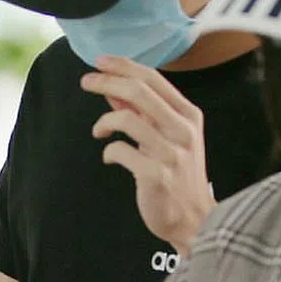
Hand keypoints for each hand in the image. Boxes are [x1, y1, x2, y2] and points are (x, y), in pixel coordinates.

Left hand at [80, 55, 215, 256]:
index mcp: (189, 115)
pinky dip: (108, 151)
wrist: (194, 220)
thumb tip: (113, 89)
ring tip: (99, 131)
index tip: (99, 61)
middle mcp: (183, 130)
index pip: (153, 79)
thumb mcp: (167, 137)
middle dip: (107, 81)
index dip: (123, 66)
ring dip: (104, 121)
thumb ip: (143, 112)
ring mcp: (172, 153)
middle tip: (86, 81)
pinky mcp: (157, 175)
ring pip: (126, 119)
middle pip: (139, 91)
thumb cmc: (179, 176)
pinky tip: (110, 157)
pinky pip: (120, 151)